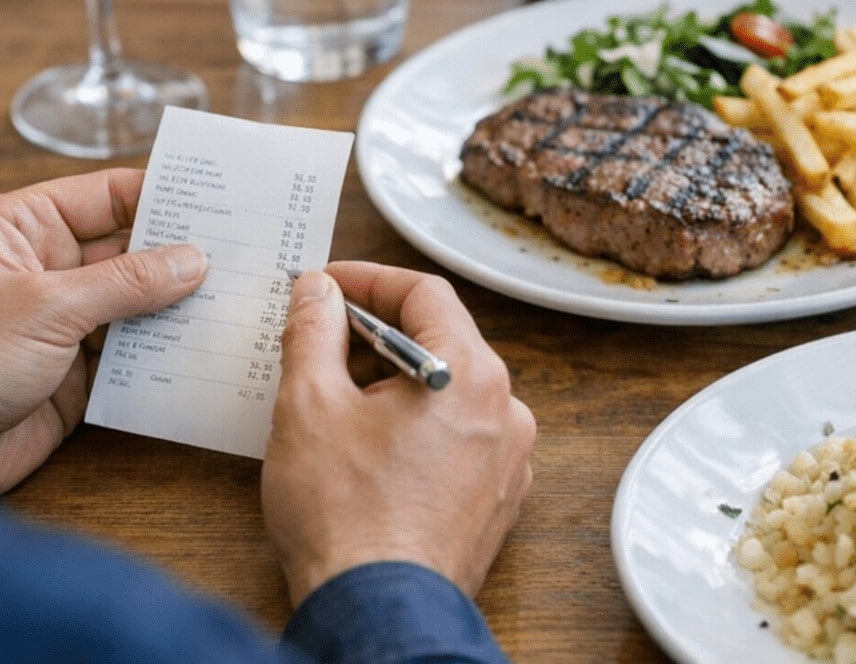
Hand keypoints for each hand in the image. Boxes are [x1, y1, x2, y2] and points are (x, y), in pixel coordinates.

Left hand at [0, 169, 207, 491]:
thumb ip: (126, 281)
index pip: (110, 197)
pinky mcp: (78, 374)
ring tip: (237, 300)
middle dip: (184, 255)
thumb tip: (192, 261)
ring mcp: (67, 323)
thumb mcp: (47, 307)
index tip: (220, 202)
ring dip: (182, 307)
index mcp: (27, 231)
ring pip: (141, 304)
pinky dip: (168, 354)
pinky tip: (205, 348)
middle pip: (133, 250)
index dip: (164, 197)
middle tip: (244, 254)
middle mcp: (51, 271)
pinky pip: (136, 354)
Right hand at [261, 262, 535, 604]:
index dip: (370, 278)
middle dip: (378, 331)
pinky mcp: (497, 494)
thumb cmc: (345, 516)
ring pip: (449, 388)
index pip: (425, 293)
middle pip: (441, 338)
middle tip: (323, 338)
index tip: (328, 283)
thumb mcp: (309, 404)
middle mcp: (504, 408)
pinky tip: (374, 444)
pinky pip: (460, 433)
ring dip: (397, 379)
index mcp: (470, 373)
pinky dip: (420, 422)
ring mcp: (507, 455)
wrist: (377, 615)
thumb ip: (313, 330)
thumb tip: (318, 290)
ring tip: (341, 395)